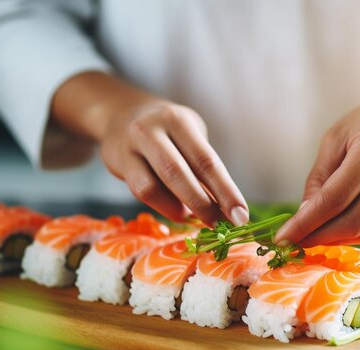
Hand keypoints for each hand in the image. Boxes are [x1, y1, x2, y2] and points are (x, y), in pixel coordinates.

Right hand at [51, 72, 248, 225]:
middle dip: (203, 205)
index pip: (206, 161)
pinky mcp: (118, 163)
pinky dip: (163, 207)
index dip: (226, 192)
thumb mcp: (190, 136)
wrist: (121, 114)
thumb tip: (225, 208)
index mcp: (179, 121)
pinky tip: (177, 210)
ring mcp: (131, 146)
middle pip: (179, 173)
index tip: (241, 216)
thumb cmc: (169, 131)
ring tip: (195, 217)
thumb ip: (203, 167)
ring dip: (178, 209)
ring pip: (152, 187)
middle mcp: (152, 130)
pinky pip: (140, 192)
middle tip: (222, 226)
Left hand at [275, 95, 359, 246]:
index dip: (306, 224)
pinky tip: (343, 227)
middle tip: (298, 242)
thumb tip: (305, 217)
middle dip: (321, 237)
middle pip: (354, 222)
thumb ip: (319, 179)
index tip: (284, 238)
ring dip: (341, 239)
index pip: (334, 199)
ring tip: (318, 236)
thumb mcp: (335, 139)